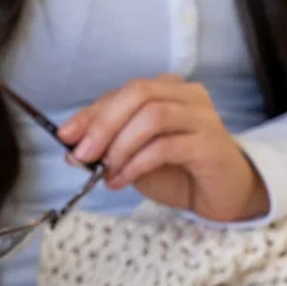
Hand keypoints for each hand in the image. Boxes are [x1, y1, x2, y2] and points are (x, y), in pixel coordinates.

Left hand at [59, 75, 269, 222]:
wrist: (221, 195)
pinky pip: (165, 146)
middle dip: (103, 125)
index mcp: (167, 90)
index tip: (65, 136)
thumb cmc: (178, 173)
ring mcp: (201, 116)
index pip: (123, 92)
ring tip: (105, 172)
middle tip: (82, 156)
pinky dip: (136, 164)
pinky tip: (120, 181)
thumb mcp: (135, 159)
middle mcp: (187, 96)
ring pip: (152, 116)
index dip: (91, 113)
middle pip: (138, 94)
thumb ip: (110, 149)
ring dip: (120, 146)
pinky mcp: (209, 143)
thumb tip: (73, 151)